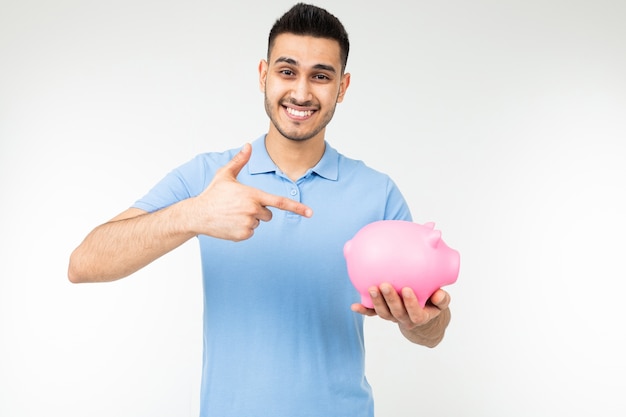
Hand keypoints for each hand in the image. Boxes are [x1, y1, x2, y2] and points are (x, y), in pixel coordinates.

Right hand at [184, 143, 312, 240]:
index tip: (310, 213)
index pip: (279, 202)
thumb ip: (240, 160)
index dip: (296, 207)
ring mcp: (248, 224)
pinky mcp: (243, 235)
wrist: (198, 214)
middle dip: (259, 211)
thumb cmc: (213, 194)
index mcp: (252, 195)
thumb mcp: (225, 175)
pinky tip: (230, 223)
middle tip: (240, 206)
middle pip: (268, 214)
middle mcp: (252, 210)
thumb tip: (247, 145)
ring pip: (259, 223)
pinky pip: (251, 232)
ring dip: (250, 220)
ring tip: (233, 214)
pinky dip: (243, 229)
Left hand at [351, 284, 450, 345]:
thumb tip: (439, 294)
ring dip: (376, 302)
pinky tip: (354, 306)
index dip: (411, 304)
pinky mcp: (383, 312)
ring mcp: (393, 316)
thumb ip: (442, 299)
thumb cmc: (432, 302)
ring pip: (383, 313)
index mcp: (421, 316)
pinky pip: (372, 313)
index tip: (407, 289)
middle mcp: (405, 318)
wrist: (423, 312)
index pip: (415, 314)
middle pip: (396, 313)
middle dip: (390, 299)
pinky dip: (363, 310)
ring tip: (372, 288)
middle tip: (385, 285)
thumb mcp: (441, 302)